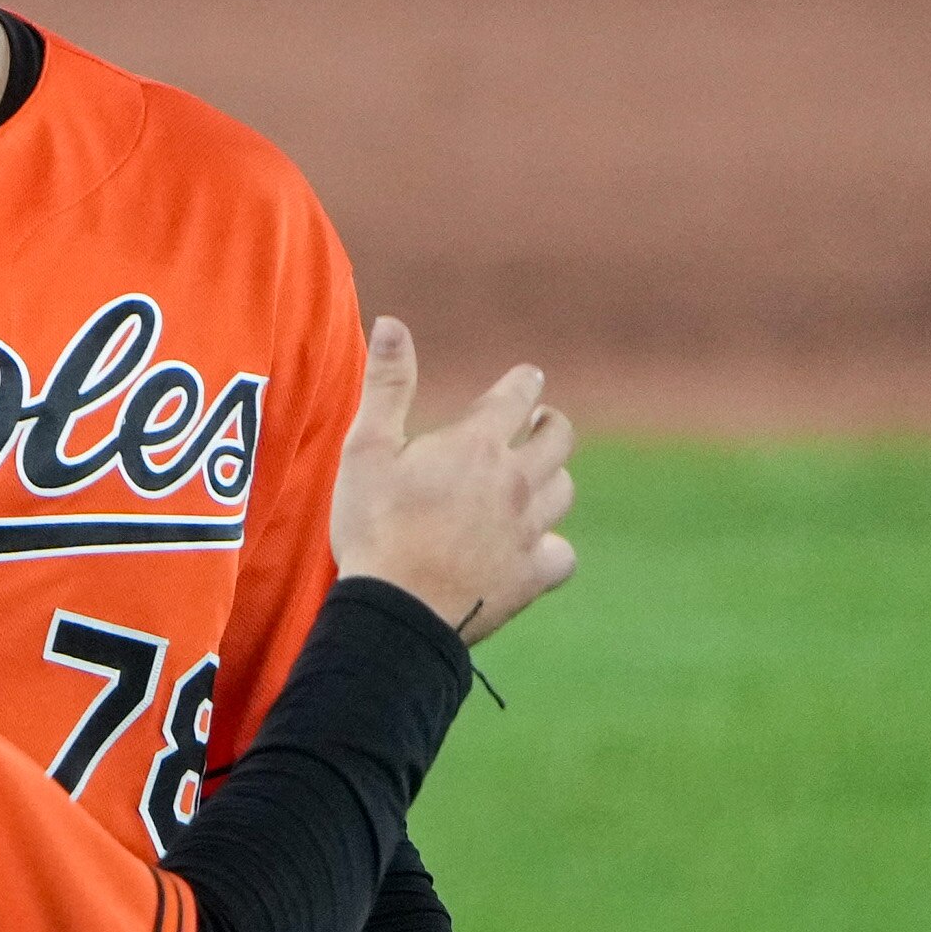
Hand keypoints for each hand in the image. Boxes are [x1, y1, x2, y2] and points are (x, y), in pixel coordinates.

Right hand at [325, 319, 575, 643]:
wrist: (396, 610)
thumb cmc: (373, 527)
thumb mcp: (367, 449)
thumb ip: (388, 384)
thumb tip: (393, 322)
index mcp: (477, 444)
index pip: (517, 396)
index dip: (524, 383)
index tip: (528, 379)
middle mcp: (515, 481)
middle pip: (557, 438)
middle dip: (549, 425)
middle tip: (539, 424)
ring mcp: (529, 530)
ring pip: (563, 490)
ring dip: (553, 478)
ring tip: (537, 479)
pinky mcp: (532, 576)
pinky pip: (563, 554)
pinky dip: (553, 548)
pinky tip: (537, 548)